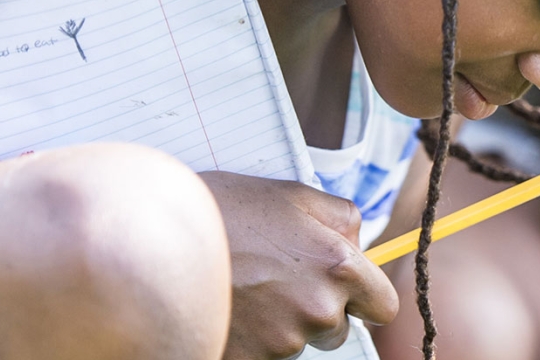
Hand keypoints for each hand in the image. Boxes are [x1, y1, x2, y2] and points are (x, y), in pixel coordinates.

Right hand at [200, 171, 399, 359]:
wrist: (155, 242)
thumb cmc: (223, 211)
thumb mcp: (291, 195)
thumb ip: (340, 217)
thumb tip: (359, 241)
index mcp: (339, 268)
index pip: (384, 307)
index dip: (365, 297)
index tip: (345, 290)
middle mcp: (319, 310)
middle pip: (338, 329)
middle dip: (317, 310)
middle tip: (277, 281)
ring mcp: (284, 341)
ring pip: (297, 341)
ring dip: (280, 323)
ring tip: (244, 289)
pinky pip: (264, 354)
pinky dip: (250, 338)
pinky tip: (229, 309)